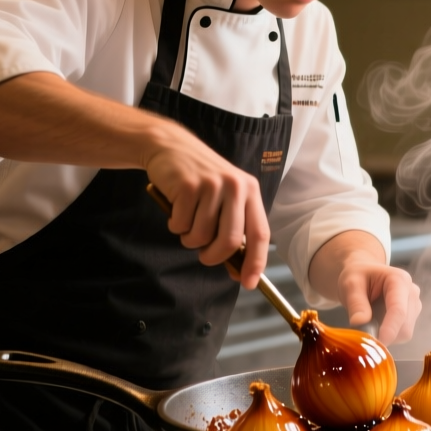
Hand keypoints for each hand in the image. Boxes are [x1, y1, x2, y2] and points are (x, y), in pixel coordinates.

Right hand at [143, 121, 268, 289]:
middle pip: (230, 241)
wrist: (170, 147)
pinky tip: (176, 208)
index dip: (256, 262)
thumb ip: (234, 227)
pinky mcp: (188, 186)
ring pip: (201, 236)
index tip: (249, 283)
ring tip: (187, 222)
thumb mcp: (225, 197)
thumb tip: (240, 270)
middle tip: (203, 256)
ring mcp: (212, 185)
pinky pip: (181, 224)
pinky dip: (175, 225)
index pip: (260, 233)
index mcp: (250, 191)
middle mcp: (236, 187)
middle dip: (213, 257)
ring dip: (189, 239)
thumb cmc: (200, 179)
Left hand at [335, 261, 421, 344]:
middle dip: (386, 334)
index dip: (390, 328)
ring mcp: (414, 305)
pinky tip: (377, 324)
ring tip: (370, 323)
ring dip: (387, 336)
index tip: (378, 342)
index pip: (399, 309)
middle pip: (405, 325)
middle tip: (364, 333)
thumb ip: (356, 303)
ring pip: (405, 332)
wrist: (364, 275)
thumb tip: (359, 323)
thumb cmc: (358, 276)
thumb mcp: (350, 284)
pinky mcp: (412, 316)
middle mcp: (412, 292)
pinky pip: (402, 334)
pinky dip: (389, 335)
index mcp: (399, 280)